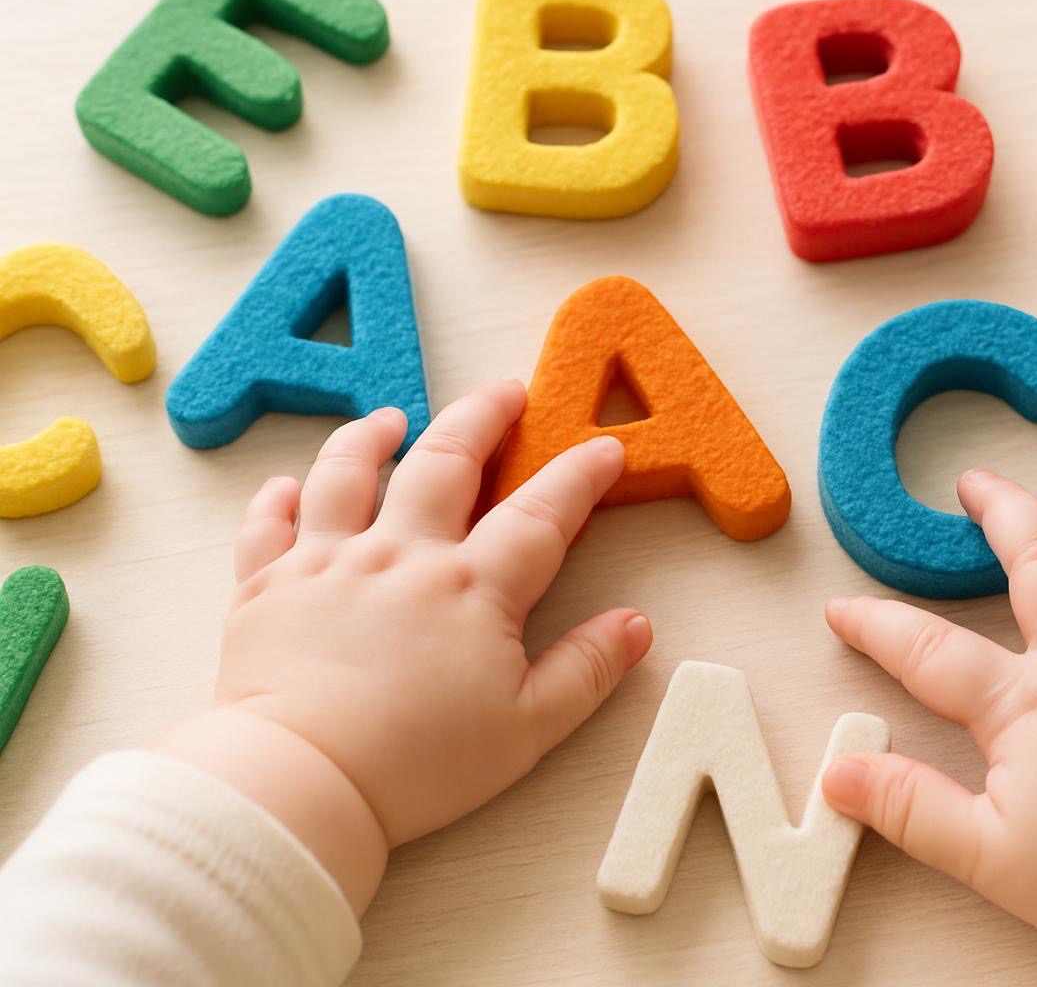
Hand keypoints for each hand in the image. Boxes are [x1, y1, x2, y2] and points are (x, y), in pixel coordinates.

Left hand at [156, 381, 651, 912]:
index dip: (579, 474)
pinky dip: (276, 499)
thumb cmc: (418, 764)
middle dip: (481, 417)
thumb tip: (635, 624)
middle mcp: (401, 555)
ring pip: (347, 472)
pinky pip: (267, 525)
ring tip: (390, 418)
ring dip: (371, 436)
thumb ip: (586, 670)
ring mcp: (327, 562)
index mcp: (472, 587)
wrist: (300, 781)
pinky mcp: (265, 586)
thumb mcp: (528, 728)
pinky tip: (285, 487)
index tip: (604, 446)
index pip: (541, 512)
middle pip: (445, 461)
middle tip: (505, 391)